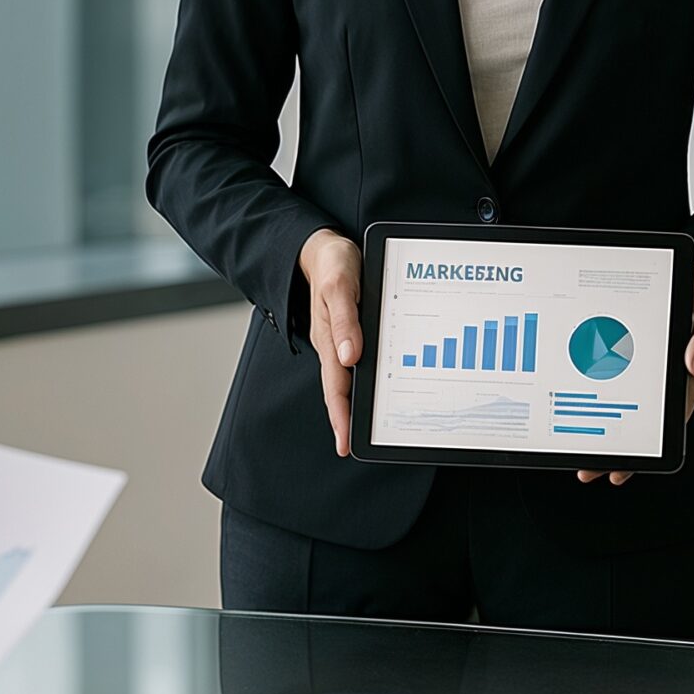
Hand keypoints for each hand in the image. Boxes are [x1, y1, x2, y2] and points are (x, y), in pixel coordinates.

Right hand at [299, 229, 363, 456]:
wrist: (322, 246)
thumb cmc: (333, 264)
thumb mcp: (340, 286)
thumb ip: (344, 321)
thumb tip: (350, 356)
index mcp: (330, 339)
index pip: (336, 387)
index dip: (340, 417)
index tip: (344, 444)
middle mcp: (334, 345)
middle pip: (340, 390)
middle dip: (345, 419)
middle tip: (352, 447)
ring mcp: (341, 340)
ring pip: (347, 378)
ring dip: (353, 403)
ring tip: (361, 428)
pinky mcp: (349, 331)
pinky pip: (355, 362)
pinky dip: (361, 380)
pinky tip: (371, 388)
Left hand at [579, 264, 693, 485]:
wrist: (674, 265)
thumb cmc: (687, 281)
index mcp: (684, 365)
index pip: (668, 412)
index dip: (651, 443)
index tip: (628, 464)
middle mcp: (665, 372)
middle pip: (646, 419)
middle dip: (622, 450)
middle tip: (596, 470)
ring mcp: (646, 368)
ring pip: (629, 408)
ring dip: (610, 437)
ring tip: (589, 464)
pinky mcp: (627, 358)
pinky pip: (615, 386)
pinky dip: (602, 408)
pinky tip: (586, 427)